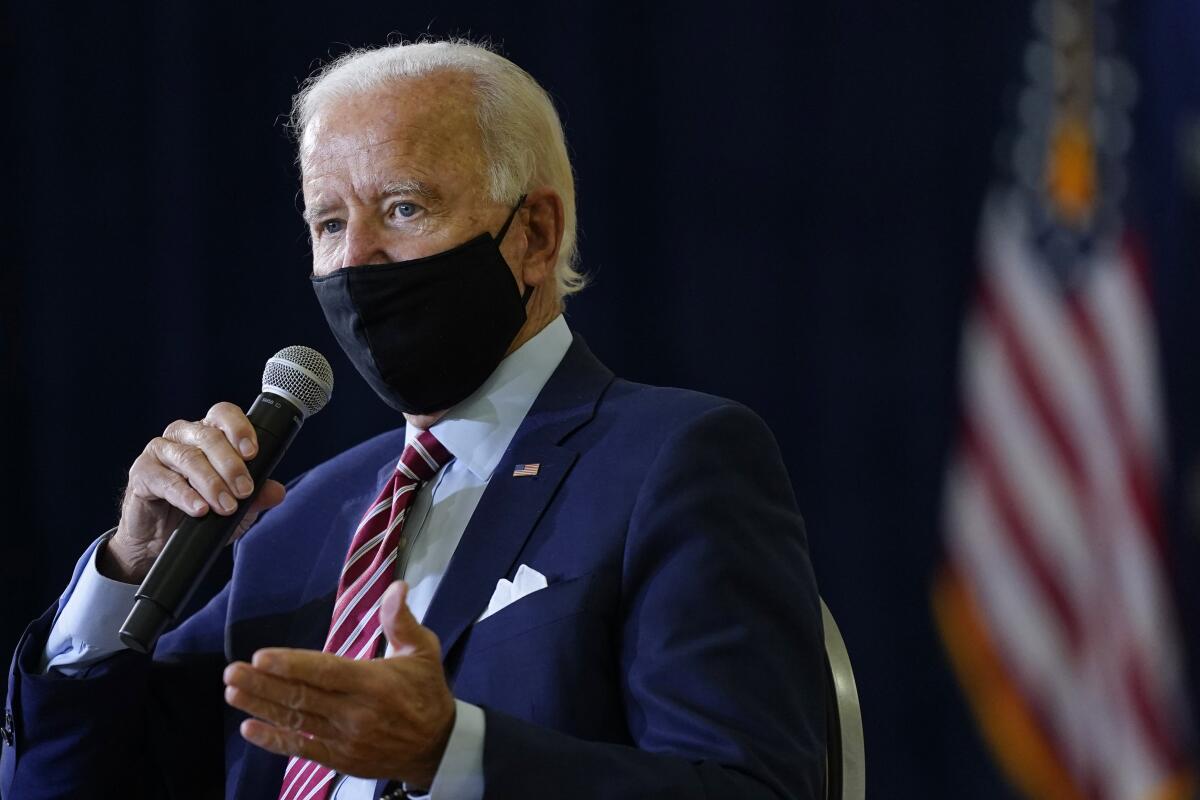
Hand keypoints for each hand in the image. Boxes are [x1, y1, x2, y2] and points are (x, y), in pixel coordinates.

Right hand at [103, 402, 286, 582]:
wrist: (161, 541)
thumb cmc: (201, 514)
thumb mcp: (236, 508)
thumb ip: (257, 497)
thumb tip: (277, 491)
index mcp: (209, 434)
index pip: (223, 414)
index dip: (239, 428)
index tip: (253, 453)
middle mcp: (184, 436)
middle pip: (209, 437)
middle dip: (231, 466)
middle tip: (244, 491)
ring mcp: (160, 452)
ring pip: (188, 457)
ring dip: (211, 483)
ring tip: (226, 506)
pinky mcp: (141, 473)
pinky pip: (163, 479)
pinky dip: (184, 495)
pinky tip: (199, 509)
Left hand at [223, 581, 455, 788]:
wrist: (437, 746)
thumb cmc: (426, 692)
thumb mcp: (423, 651)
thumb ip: (402, 620)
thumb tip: (397, 586)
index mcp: (373, 683)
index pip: (326, 672)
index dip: (291, 665)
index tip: (260, 657)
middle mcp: (355, 713)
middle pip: (302, 696)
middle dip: (263, 684)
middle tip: (232, 672)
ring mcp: (344, 739)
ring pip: (296, 720)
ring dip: (260, 706)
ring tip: (232, 692)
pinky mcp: (339, 759)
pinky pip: (301, 748)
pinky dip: (274, 739)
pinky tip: (250, 728)